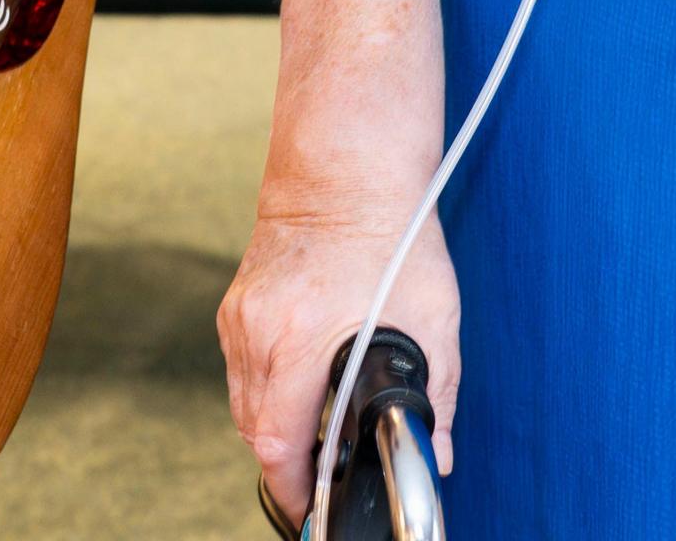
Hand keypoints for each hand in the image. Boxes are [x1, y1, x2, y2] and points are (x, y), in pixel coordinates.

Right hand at [219, 198, 457, 525]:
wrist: (347, 169)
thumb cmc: (392, 234)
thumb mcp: (433, 319)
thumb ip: (434, 395)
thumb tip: (438, 453)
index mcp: (303, 337)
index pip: (278, 441)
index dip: (292, 487)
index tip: (308, 509)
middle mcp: (260, 330)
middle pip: (254, 429)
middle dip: (285, 462)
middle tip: (319, 478)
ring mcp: (241, 315)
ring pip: (243, 401)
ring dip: (273, 427)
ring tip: (311, 437)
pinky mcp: (237, 303)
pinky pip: (240, 368)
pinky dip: (263, 390)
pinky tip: (296, 387)